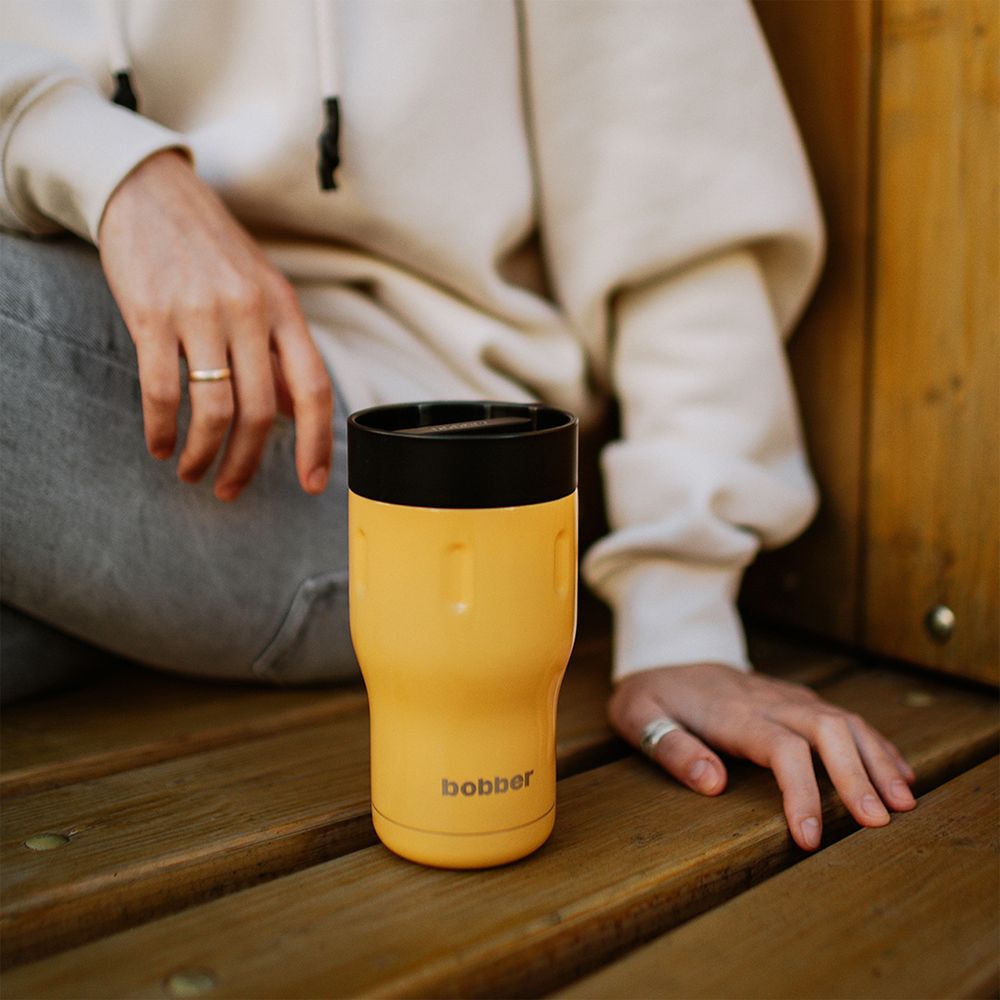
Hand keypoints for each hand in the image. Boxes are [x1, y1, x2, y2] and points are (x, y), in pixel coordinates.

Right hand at [98, 150, 332, 500]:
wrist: (149, 191)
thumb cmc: (212, 250)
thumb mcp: (262, 292)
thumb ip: (278, 351)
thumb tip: (292, 412)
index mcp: (285, 310)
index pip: (314, 389)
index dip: (317, 443)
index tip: (312, 484)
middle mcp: (250, 312)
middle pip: (262, 413)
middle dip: (248, 464)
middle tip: (230, 489)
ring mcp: (202, 313)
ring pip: (215, 410)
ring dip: (203, 455)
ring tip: (193, 473)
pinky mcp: (152, 315)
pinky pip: (163, 391)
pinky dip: (163, 429)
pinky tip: (160, 445)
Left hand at [608, 663, 916, 850]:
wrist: (666, 650)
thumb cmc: (651, 692)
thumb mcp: (638, 715)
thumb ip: (671, 747)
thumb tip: (713, 783)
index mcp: (733, 713)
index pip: (781, 749)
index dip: (801, 792)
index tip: (810, 837)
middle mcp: (770, 701)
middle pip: (827, 731)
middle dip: (858, 775)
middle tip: (880, 823)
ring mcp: (787, 697)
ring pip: (844, 722)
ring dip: (877, 760)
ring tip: (905, 803)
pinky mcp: (797, 699)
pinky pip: (844, 718)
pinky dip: (875, 744)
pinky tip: (898, 772)